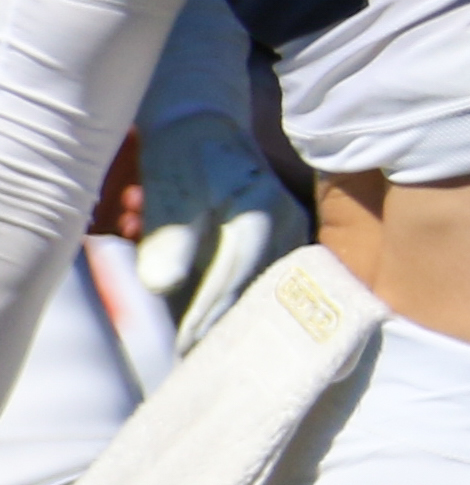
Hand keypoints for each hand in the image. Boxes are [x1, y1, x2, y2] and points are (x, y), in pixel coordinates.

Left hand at [131, 111, 307, 350]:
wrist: (204, 126)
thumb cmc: (181, 156)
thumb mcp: (167, 190)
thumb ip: (167, 238)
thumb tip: (161, 288)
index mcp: (260, 210)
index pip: (232, 278)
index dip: (204, 316)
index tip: (181, 349)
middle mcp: (288, 222)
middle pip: (253, 290)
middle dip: (218, 323)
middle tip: (191, 358)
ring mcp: (294, 231)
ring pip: (261, 287)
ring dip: (225, 309)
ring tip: (197, 336)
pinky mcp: (291, 239)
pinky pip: (263, 277)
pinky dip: (233, 294)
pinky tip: (207, 307)